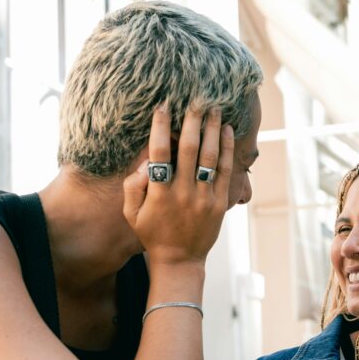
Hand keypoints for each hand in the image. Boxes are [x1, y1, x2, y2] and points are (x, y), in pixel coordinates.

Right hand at [122, 105, 233, 265]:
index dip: (160, 128)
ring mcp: (203, 197)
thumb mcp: (132, 214)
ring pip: (209, 156)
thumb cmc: (153, 234)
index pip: (159, 153)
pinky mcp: (219, 202)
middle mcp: (183, 193)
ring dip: (212, 129)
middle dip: (192, 121)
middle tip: (196, 100)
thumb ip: (133, 186)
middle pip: (189, 148)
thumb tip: (144, 163)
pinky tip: (226, 130)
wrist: (180, 260)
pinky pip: (224, 170)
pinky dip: (226, 148)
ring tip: (214, 108)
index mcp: (159, 193)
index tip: (163, 107)